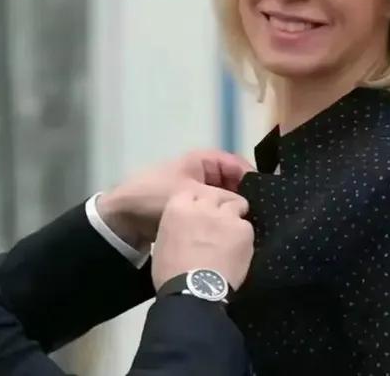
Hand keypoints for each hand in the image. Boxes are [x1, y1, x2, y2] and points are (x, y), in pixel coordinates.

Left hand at [96, 150, 252, 248]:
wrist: (123, 216)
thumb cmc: (156, 196)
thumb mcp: (191, 196)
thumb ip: (222, 200)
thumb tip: (246, 207)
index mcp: (202, 160)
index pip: (236, 164)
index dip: (251, 178)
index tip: (266, 197)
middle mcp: (202, 171)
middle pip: (232, 181)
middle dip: (244, 195)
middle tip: (261, 214)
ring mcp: (197, 189)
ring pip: (223, 197)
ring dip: (233, 208)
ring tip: (250, 224)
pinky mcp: (192, 207)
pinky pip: (213, 209)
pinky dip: (221, 216)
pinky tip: (232, 230)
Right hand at [151, 183, 253, 290]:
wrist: (192, 292)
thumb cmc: (171, 272)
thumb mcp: (164, 241)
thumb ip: (177, 225)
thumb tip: (187, 228)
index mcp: (179, 206)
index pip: (192, 193)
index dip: (198, 204)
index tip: (200, 214)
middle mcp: (203, 205)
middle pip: (216, 195)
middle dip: (218, 206)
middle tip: (219, 223)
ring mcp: (225, 216)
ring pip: (236, 205)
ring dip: (234, 216)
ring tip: (233, 233)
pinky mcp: (243, 229)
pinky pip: (247, 226)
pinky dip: (244, 237)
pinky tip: (239, 250)